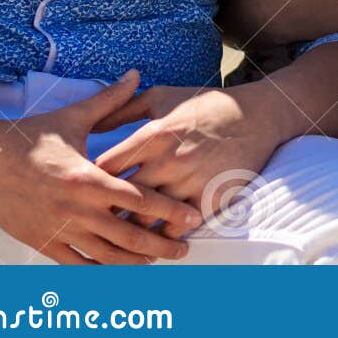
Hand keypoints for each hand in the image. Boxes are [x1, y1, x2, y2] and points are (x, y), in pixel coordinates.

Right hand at [0, 70, 201, 263]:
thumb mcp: (74, 116)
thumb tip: (136, 74)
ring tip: (154, 261)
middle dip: (160, 245)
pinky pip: (74, 264)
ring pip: (104, 256)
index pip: (140, 200)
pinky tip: (115, 268)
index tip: (192, 217)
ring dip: (133, 262)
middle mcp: (76, 209)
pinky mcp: (41, 241)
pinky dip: (98, 269)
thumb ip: (111, 99)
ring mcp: (58, 229)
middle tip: (183, 249)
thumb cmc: (30, 136)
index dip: (169, 211)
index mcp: (89, 179)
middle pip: (128, 236)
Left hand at [92, 83, 290, 230]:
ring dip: (131, 230)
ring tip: (117, 237)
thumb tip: (91, 125)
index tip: (80, 190)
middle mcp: (169, 161)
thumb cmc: (204, 104)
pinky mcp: (211, 197)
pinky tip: (155, 239)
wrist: (257, 116)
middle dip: (104, 212)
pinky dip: (165, 236)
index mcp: (154, 135)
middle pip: (122, 199)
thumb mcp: (162, 97)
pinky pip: (180, 227)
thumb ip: (123, 109)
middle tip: (91, 221)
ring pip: (149, 219)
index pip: (106, 168)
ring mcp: (191, 181)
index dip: (88, 181)